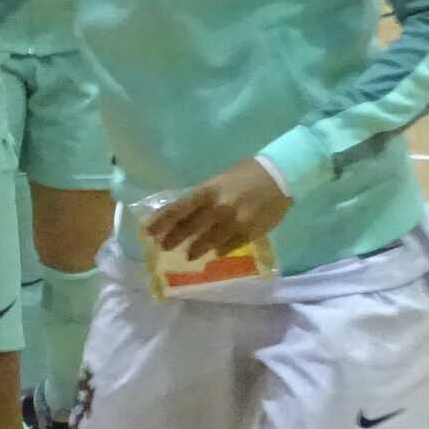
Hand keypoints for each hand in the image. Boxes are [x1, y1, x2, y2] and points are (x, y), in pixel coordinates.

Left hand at [143, 157, 290, 262]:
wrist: (280, 176)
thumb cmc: (247, 174)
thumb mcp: (221, 180)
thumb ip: (205, 196)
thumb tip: (186, 213)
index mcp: (209, 190)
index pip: (179, 207)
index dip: (162, 220)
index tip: (148, 230)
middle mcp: (219, 207)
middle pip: (190, 227)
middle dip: (174, 238)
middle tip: (163, 246)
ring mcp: (234, 221)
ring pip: (209, 241)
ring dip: (196, 249)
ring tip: (189, 254)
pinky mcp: (250, 232)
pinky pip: (230, 245)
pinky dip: (220, 249)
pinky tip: (215, 252)